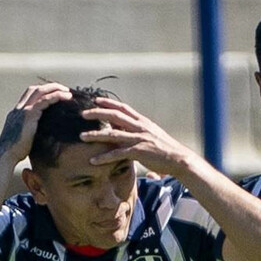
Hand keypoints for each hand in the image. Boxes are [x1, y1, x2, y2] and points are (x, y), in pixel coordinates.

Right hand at [0, 83, 75, 169]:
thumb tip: (38, 137)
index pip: (28, 95)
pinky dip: (56, 96)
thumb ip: (29, 133)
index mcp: (16, 113)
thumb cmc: (14, 153)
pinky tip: (66, 97)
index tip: (55, 94)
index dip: (42, 91)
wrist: (6, 155)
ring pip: (40, 91)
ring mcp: (23, 111)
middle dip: (50, 87)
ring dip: (55, 89)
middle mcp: (18, 109)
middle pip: (34, 89)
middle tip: (64, 89)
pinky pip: (44, 100)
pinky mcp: (29, 115)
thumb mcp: (22, 139)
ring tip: (69, 92)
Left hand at [80, 98, 195, 176]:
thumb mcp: (151, 134)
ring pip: (113, 135)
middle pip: (115, 116)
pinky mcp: (138, 152)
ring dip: (96, 135)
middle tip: (83, 114)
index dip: (109, 103)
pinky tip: (93, 160)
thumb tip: (121, 127)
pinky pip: (117, 154)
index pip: (123, 108)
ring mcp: (138, 139)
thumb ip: (136, 129)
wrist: (179, 159)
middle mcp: (139, 127)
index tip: (95, 100)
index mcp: (143, 122)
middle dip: (98, 113)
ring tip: (82, 136)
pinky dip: (104, 157)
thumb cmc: (165, 148)